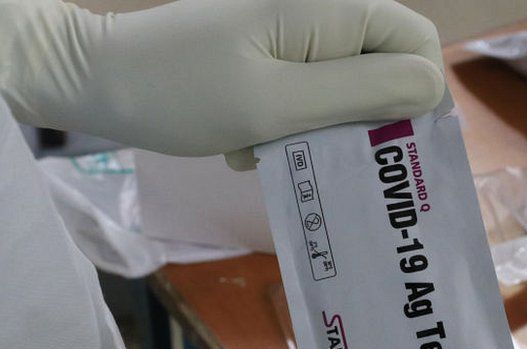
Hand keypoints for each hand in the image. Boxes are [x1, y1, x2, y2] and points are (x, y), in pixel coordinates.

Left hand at [0, 0, 444, 168]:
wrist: (94, 80)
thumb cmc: (181, 93)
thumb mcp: (275, 104)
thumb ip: (360, 94)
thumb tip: (432, 89)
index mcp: (329, 11)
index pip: (417, 43)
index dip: (414, 97)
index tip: (380, 146)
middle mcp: (318, 16)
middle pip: (382, 70)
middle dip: (358, 122)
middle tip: (315, 155)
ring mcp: (288, 37)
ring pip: (342, 93)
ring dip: (314, 133)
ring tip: (267, 152)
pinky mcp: (264, 59)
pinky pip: (304, 99)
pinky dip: (283, 129)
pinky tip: (244, 145)